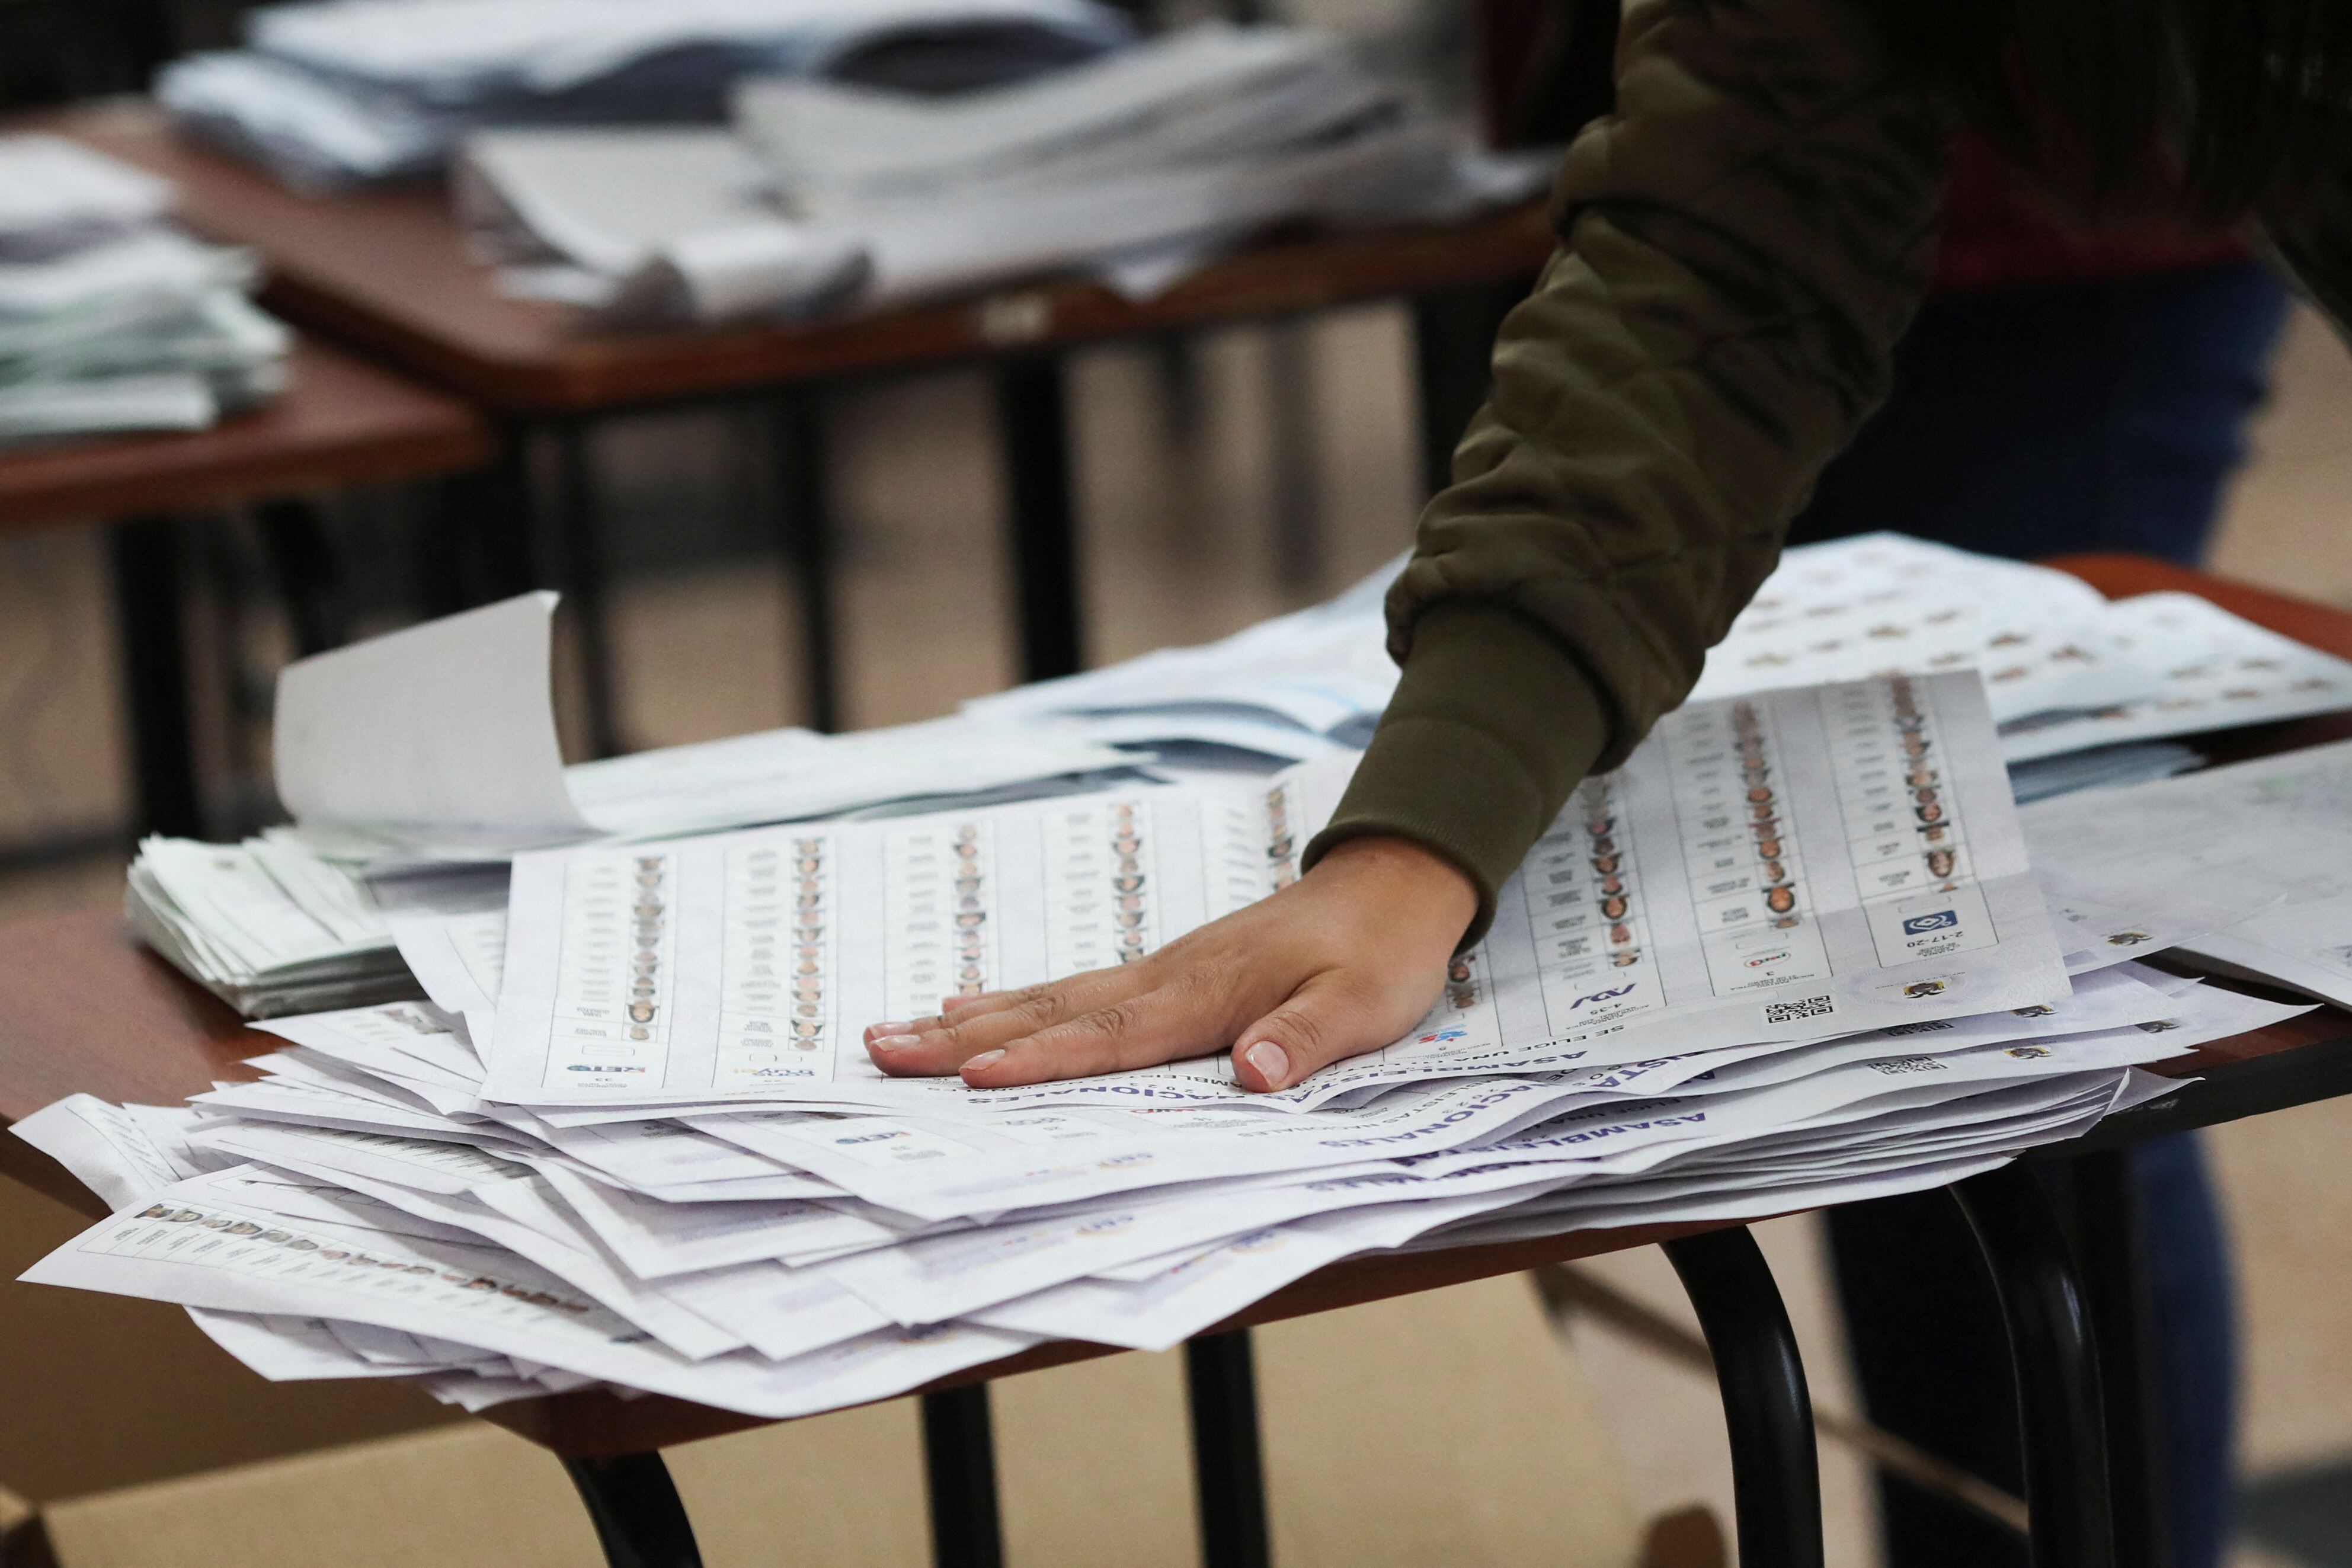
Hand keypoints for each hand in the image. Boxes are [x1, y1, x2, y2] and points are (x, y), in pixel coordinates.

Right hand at [861, 835, 1477, 1092]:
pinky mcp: (1164, 970)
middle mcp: (1166, 978)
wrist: (1393, 882)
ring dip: (972, 1018)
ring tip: (896, 1030)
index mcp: (1209, 994)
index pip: (1112, 1036)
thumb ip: (1306, 1040)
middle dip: (964, 1036)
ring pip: (1049, 997)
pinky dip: (1015, 1002)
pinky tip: (975, 1007)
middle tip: (881, 1047)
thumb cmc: (1380, 953)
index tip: (975, 1076)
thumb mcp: (1364, 1006)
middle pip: (1051, 1012)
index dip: (1044, 1059)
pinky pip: (1072, 990)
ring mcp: (1158, 969)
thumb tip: (1252, 1073)